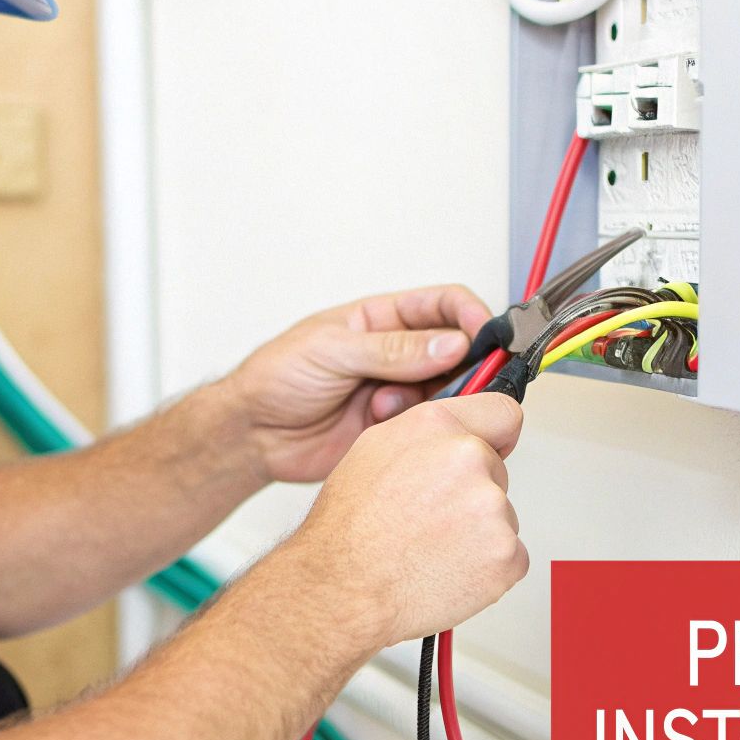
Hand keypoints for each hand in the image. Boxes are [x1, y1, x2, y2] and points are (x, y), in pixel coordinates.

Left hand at [222, 285, 494, 482]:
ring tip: (388, 406)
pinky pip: (428, 426)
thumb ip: (392, 349)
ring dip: (432, 402)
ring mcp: (398, 392)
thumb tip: (451, 344)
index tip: (486, 337)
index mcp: (382, 319)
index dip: (471, 316)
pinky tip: (380, 424)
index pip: (443, 306)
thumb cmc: (277, 378)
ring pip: (447, 393)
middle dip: (466, 367)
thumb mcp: (331, 350)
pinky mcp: (395, 428)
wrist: (253, 433)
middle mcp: (397, 354)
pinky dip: (417, 427)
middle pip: (458, 352)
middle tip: (459, 384)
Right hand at [276, 394, 527, 647]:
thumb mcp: (372, 453)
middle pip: (497, 472)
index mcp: (435, 427)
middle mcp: (467, 458)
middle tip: (430, 519)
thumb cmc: (347, 531)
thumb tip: (451, 436)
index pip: (502, 413)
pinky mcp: (505, 554)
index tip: (493, 449)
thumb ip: (423, 437)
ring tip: (429, 549)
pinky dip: (487, 569)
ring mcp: (491, 507)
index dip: (495, 436)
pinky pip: (511, 557)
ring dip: (478, 534)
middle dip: (472, 494)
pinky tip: (446, 570)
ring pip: (502, 518)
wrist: (342, 589)